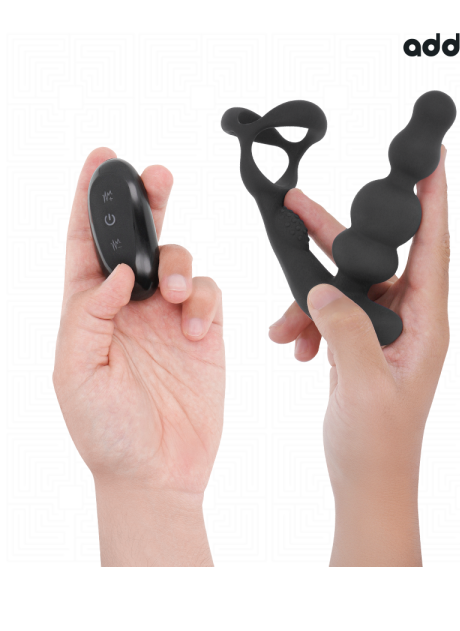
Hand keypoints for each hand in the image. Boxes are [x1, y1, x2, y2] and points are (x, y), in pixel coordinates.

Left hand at [53, 148, 224, 565]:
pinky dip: (207, 300)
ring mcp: (167, 317)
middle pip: (137, 238)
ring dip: (181, 265)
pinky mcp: (203, 331)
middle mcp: (128, 306)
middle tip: (156, 175)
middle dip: (145, 202)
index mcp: (88, 310)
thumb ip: (90, 315)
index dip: (88, 199)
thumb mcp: (76, 373)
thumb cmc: (105, 431)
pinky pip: (211, 293)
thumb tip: (118, 271)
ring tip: (178, 296)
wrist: (157, 472)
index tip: (99, 158)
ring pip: (179, 260)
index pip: (86, 244)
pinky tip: (197, 328)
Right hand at [269, 147, 449, 565]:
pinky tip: (288, 344)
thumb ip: (347, 331)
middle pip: (375, 257)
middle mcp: (408, 319)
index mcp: (426, 323)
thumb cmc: (379, 443)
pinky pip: (330, 312)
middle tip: (297, 203)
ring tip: (282, 325)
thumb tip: (323, 290)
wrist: (366, 480)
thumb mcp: (365, 386)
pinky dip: (306, 321)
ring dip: (307, 297)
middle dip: (334, 235)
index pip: (434, 247)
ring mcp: (382, 329)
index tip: (432, 159)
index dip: (433, 200)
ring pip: (343, 286)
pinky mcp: (360, 341)